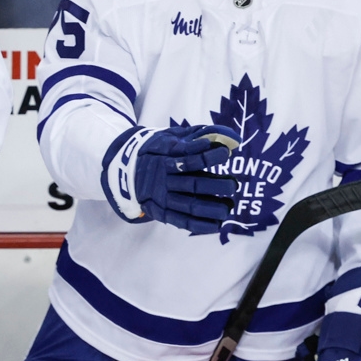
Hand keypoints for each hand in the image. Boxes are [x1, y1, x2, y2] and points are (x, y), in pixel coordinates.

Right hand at [101, 124, 238, 234]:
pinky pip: (181, 221)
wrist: (126, 169)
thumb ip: (196, 135)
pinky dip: (200, 225)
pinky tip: (217, 225)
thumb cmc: (156, 151)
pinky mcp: (160, 211)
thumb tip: (229, 137)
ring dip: (213, 208)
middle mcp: (163, 180)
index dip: (210, 156)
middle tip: (233, 185)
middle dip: (218, 186)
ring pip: (190, 205)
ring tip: (229, 207)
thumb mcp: (169, 137)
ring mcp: (162, 198)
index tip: (226, 153)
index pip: (190, 159)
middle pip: (194, 185)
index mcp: (165, 160)